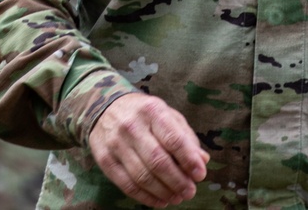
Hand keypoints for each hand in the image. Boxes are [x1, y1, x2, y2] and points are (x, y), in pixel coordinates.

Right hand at [89, 93, 208, 207]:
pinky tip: (159, 201)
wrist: (105, 106)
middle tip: (190, 192)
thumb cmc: (144, 113)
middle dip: (177, 181)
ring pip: (142, 176)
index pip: (173, 138)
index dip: (188, 159)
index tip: (200, 175)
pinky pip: (127, 185)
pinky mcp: (105, 159)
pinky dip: (146, 197)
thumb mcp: (166, 114)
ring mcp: (116, 143)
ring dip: (163, 192)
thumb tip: (202, 160)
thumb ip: (185, 136)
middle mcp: (133, 125)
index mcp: (152, 110)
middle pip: (157, 161)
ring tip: (177, 198)